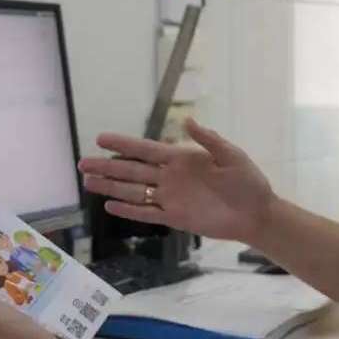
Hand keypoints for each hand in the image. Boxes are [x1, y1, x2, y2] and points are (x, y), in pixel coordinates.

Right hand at [79, 118, 274, 243]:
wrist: (256, 213)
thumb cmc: (248, 181)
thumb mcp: (231, 155)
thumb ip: (208, 139)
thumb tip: (187, 120)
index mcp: (181, 158)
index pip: (146, 149)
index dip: (123, 144)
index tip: (100, 138)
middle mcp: (171, 177)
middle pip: (132, 171)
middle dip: (107, 166)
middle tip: (82, 163)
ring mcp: (170, 198)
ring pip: (133, 192)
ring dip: (110, 187)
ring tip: (88, 182)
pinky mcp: (175, 218)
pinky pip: (146, 213)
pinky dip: (128, 210)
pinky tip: (109, 206)